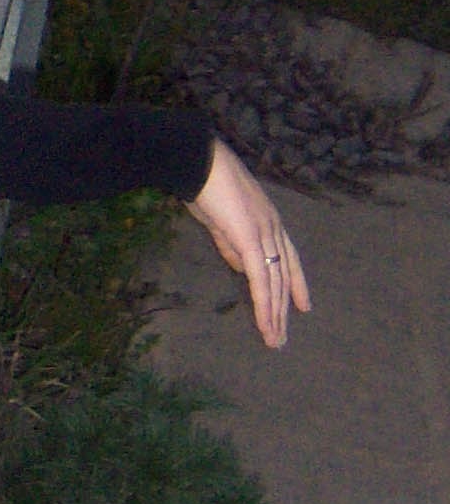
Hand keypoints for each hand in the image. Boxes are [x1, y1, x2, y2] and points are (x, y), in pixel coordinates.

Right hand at [184, 138, 310, 347]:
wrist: (199, 163)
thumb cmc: (206, 185)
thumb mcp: (221, 220)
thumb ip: (233, 245)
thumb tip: (243, 269)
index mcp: (269, 221)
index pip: (289, 258)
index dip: (296, 283)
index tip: (303, 306)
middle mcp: (273, 228)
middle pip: (284, 276)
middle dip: (284, 309)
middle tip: (282, 337)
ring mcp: (265, 234)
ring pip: (275, 283)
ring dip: (275, 315)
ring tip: (274, 340)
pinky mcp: (251, 240)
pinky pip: (261, 280)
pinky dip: (264, 304)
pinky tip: (265, 323)